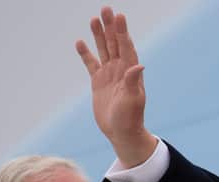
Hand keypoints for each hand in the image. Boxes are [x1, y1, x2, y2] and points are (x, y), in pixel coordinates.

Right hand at [75, 6, 158, 166]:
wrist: (121, 132)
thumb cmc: (130, 118)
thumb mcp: (132, 100)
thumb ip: (133, 82)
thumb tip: (138, 66)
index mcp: (130, 72)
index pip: (126, 47)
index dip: (123, 32)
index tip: (119, 16)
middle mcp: (120, 70)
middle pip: (115, 43)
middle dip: (110, 27)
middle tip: (106, 9)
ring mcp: (109, 75)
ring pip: (103, 50)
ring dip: (99, 35)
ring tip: (94, 19)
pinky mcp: (98, 82)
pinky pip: (91, 64)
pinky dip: (85, 53)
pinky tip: (80, 42)